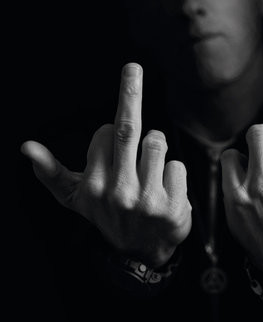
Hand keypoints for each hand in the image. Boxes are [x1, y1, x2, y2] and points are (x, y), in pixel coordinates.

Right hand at [21, 64, 191, 267]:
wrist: (139, 254)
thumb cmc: (106, 215)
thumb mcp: (75, 198)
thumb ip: (51, 173)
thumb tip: (26, 147)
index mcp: (93, 185)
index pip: (107, 133)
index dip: (112, 134)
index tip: (113, 150)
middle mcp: (118, 192)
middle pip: (128, 129)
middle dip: (130, 92)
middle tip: (133, 67)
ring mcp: (147, 200)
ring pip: (156, 142)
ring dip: (155, 147)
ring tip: (149, 169)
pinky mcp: (173, 208)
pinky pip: (177, 166)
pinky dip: (173, 172)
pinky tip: (165, 189)